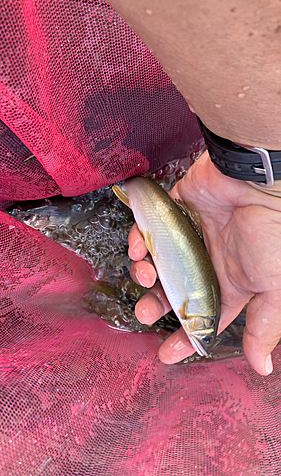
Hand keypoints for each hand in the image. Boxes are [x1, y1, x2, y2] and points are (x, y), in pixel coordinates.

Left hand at [129, 151, 280, 374]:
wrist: (258, 183)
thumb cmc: (271, 234)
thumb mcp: (273, 287)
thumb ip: (264, 327)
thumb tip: (261, 367)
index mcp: (230, 283)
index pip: (203, 317)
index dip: (185, 337)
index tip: (165, 355)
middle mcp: (207, 262)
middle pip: (173, 291)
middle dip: (155, 305)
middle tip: (143, 312)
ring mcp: (189, 237)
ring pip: (157, 263)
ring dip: (144, 274)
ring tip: (145, 275)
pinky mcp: (174, 212)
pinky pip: (148, 230)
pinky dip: (138, 241)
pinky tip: (139, 249)